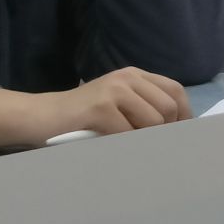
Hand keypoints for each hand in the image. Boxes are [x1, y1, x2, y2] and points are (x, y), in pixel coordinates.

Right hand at [36, 69, 190, 142]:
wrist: (39, 117)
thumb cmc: (81, 118)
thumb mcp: (118, 106)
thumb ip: (143, 109)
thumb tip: (177, 131)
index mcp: (135, 75)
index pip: (175, 91)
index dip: (183, 114)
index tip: (182, 135)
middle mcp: (128, 78)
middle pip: (168, 107)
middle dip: (166, 131)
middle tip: (154, 147)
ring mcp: (114, 91)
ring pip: (152, 121)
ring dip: (144, 140)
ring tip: (128, 146)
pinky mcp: (100, 108)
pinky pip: (127, 133)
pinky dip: (125, 145)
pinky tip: (113, 147)